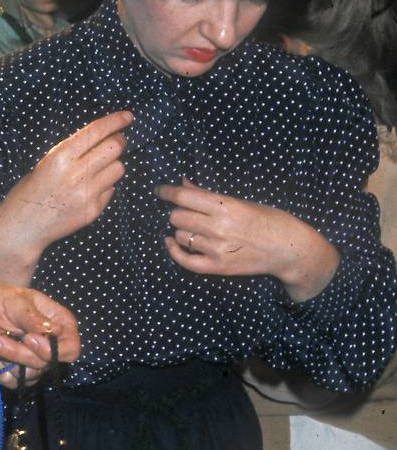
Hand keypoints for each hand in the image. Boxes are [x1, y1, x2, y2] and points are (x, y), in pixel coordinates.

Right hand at [0, 111, 131, 282]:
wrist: (23, 227)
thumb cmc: (29, 191)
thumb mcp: (46, 163)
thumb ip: (72, 152)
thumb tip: (101, 138)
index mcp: (60, 157)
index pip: (96, 132)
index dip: (115, 121)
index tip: (128, 116)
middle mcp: (76, 174)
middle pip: (114, 148)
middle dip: (119, 141)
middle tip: (116, 141)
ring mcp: (87, 194)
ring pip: (118, 169)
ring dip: (113, 164)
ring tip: (99, 168)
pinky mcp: (93, 211)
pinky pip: (111, 190)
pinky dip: (105, 186)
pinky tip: (89, 190)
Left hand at [0, 274, 79, 386]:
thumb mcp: (15, 301)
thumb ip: (33, 318)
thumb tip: (54, 331)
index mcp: (59, 323)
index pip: (71, 348)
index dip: (53, 350)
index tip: (29, 339)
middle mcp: (51, 344)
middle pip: (48, 363)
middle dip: (21, 353)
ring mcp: (35, 359)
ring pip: (31, 375)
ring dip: (8, 360)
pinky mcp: (18, 370)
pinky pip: (16, 382)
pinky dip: (1, 371)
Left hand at [158, 180, 338, 302]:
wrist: (289, 249)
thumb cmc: (268, 220)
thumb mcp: (241, 201)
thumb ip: (208, 194)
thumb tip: (183, 182)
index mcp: (226, 206)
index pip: (185, 196)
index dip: (167, 192)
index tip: (160, 190)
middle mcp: (219, 227)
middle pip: (177, 216)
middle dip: (177, 212)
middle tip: (184, 212)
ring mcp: (218, 249)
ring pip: (181, 236)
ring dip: (182, 230)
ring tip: (193, 228)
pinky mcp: (218, 267)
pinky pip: (186, 261)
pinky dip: (174, 251)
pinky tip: (171, 242)